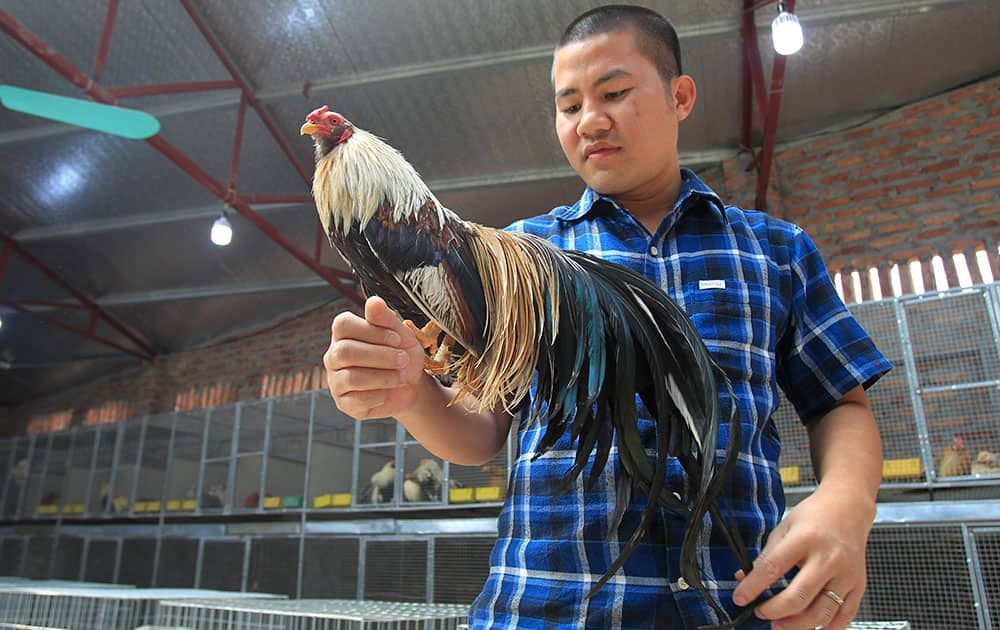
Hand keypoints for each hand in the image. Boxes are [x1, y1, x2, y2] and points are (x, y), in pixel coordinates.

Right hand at [324, 296, 428, 419]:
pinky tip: (389, 391)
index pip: (342, 325)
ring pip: (350, 377)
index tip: (396, 338)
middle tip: (403, 359)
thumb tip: (373, 301)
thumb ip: (386, 318)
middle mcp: (334, 355)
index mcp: (344, 333)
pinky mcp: (344, 402)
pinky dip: (379, 394)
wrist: (412, 386)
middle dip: (380, 356)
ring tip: (401, 376)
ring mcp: (336, 380)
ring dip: (383, 377)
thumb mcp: (400, 334)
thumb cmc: (402, 354)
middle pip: (345, 352)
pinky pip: (357, 399)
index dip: (371, 331)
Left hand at [731, 483, 874, 629]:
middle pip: (799, 597)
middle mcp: (828, 558)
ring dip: (797, 625)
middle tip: (760, 613)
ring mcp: (846, 574)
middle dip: (774, 611)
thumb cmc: (815, 516)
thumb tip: (744, 579)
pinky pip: (845, 616)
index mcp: (805, 538)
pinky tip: (812, 628)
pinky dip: (828, 628)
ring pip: (821, 612)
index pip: (772, 568)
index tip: (740, 598)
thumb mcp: (784, 527)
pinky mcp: (858, 585)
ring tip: (780, 625)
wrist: (849, 507)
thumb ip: (766, 555)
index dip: (753, 587)